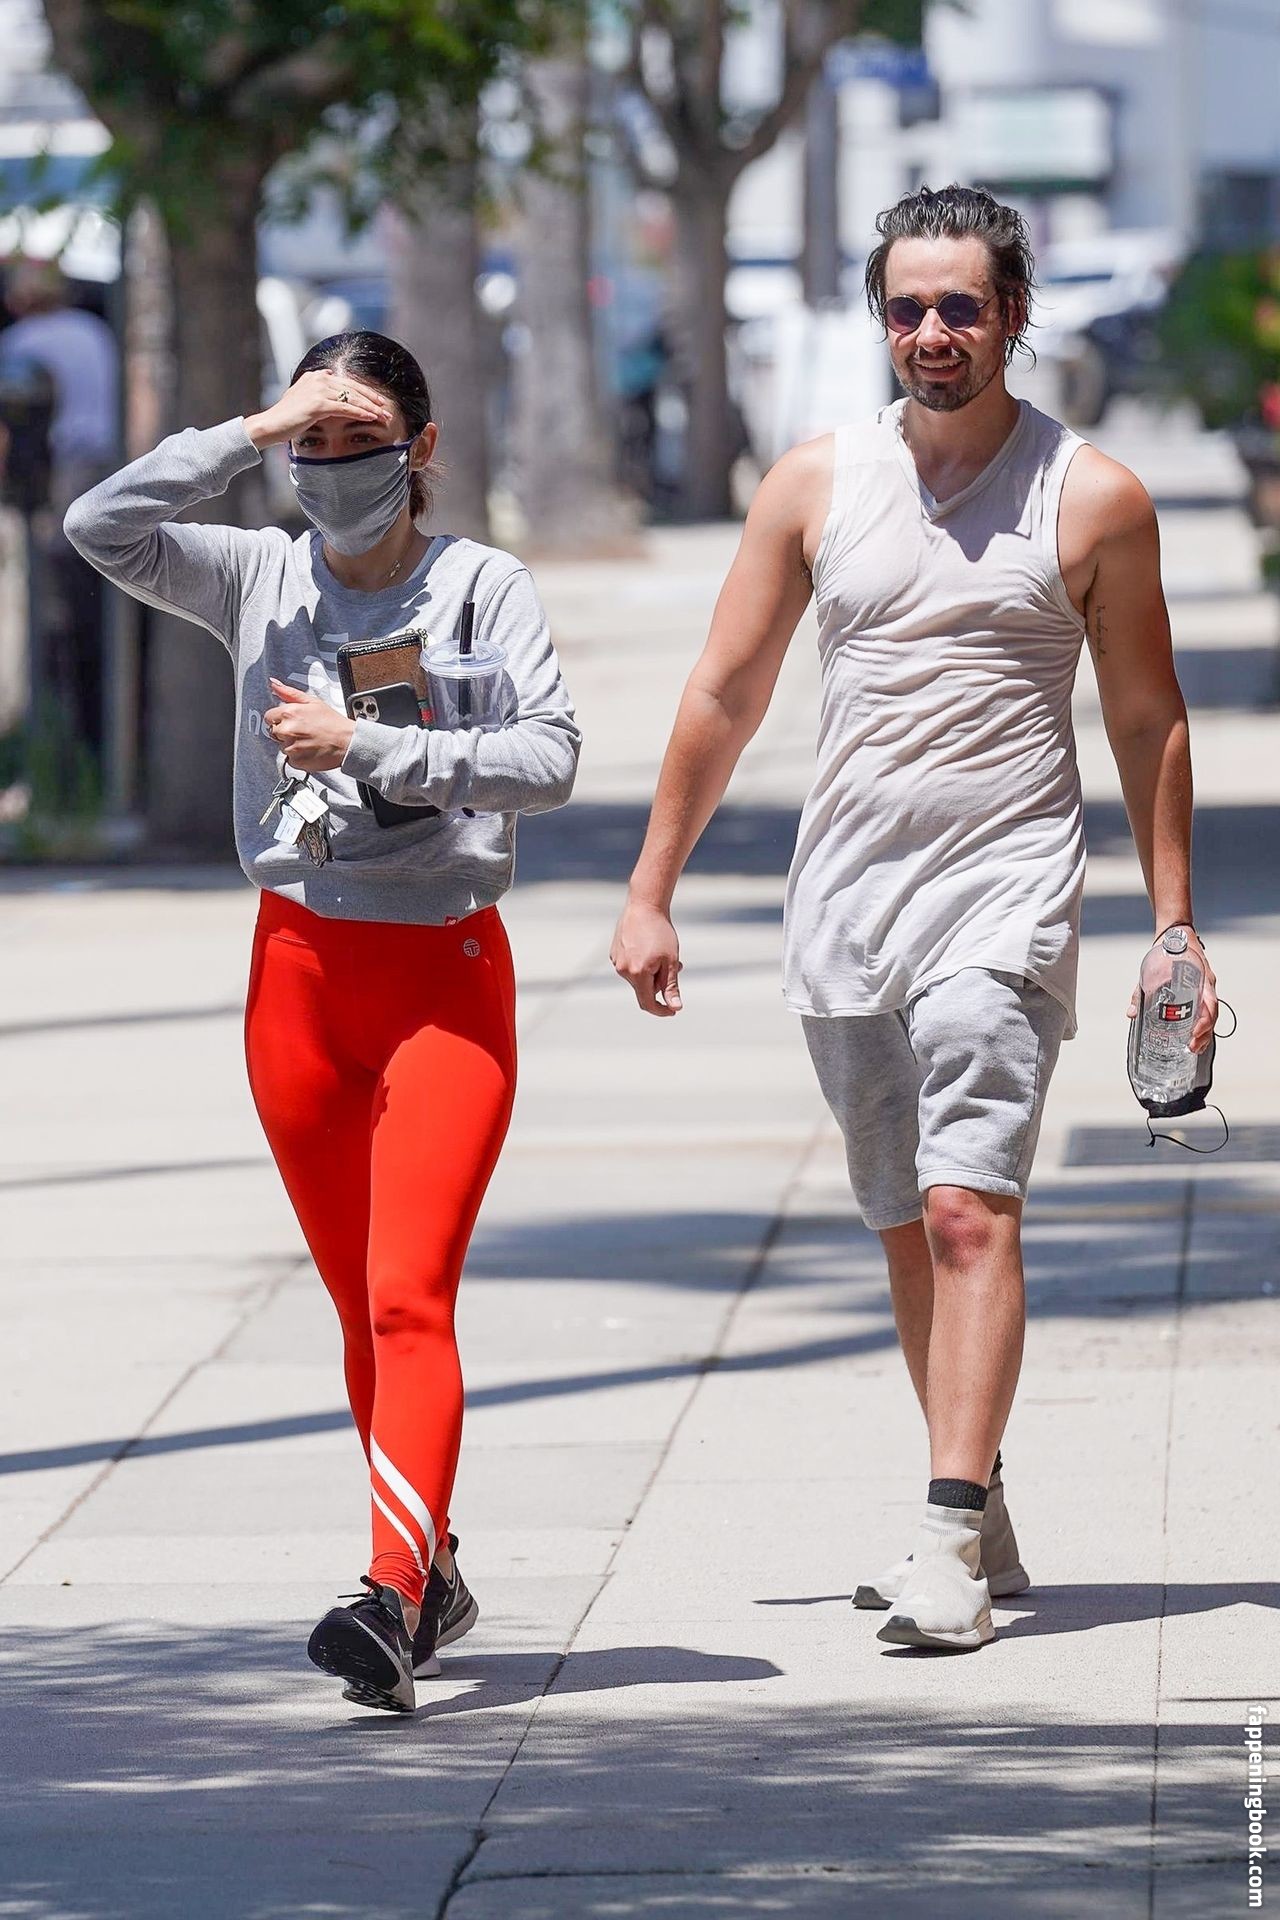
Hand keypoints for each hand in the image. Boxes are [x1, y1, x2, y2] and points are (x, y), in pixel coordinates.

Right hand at [244, 370, 393, 451]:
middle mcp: (318, 379)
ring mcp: (318, 390)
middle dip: (372, 399)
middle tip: (387, 409)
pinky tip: (371, 417)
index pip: (347, 383)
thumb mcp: (303, 400)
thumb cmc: (287, 418)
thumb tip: (331, 388)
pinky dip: (360, 412)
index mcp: (316, 376)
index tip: (378, 402)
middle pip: (353, 388)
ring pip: (352, 398)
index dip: (365, 392)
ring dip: (370, 407)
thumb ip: (318, 393)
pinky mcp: (318, 404)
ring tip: (384, 415)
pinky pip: (345, 408)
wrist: (271, 425)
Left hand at [264, 678, 354, 772]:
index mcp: (289, 713)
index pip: (269, 717)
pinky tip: (309, 750)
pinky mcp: (295, 761)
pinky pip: (289, 759)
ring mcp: (291, 747)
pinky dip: (298, 756)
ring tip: (308, 740)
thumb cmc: (333, 722)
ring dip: (292, 744)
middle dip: (285, 731)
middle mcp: (287, 730)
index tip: (291, 721)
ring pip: (282, 746)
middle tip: (303, 731)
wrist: (347, 742)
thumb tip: (274, 684)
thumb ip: (289, 693)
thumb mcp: (312, 702)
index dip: (280, 719)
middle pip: (274, 732)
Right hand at [611, 897, 683, 1016]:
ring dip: (651, 973)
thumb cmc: (660, 932)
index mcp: (638, 974)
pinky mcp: (614, 953)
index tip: (673, 1010)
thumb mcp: (671, 961)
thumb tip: (675, 1007)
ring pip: (637, 977)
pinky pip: (630, 966)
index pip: (647, 1003)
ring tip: (663, 954)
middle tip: (677, 967)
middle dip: (660, 984)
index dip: (661, 1010)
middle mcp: (623, 970)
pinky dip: (641, 964)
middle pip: (644, 989)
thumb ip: (671, 986)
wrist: (644, 906)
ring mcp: (616, 961)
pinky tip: (649, 947)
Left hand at [1127, 927, 1218, 1053]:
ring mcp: (1206, 988)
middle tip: (1192, 1047)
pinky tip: (1192, 1037)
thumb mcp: (1152, 970)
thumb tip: (1132, 1014)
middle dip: (1204, 1033)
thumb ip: (1141, 992)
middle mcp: (1207, 985)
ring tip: (1193, 1048)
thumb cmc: (1167, 950)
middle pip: (1212, 1014)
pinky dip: (1201, 1025)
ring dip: (1204, 1032)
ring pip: (1211, 1015)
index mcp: (1202, 978)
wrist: (1176, 934)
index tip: (1194, 1034)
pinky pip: (1205, 1010)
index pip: (1210, 1004)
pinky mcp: (1201, 991)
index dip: (1204, 1022)